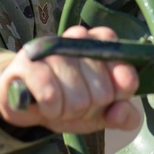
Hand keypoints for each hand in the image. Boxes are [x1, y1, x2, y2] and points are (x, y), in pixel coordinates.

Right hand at [0, 25, 141, 133]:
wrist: (27, 102)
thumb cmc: (69, 101)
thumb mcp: (101, 112)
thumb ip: (123, 115)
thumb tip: (120, 111)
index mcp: (102, 43)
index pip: (126, 73)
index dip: (116, 94)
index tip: (104, 98)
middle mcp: (79, 38)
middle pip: (102, 92)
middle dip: (88, 108)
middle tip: (74, 103)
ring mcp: (52, 47)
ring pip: (77, 97)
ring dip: (67, 111)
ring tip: (58, 104)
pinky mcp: (28, 61)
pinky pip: (51, 96)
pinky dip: (50, 110)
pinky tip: (44, 105)